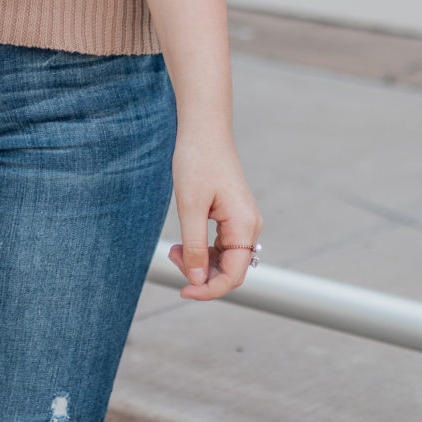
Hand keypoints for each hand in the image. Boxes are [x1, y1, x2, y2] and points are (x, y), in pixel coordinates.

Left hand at [165, 131, 260, 301]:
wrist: (204, 130)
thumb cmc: (196, 162)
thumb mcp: (189, 207)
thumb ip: (194, 246)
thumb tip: (198, 280)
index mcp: (244, 226)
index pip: (232, 276)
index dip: (208, 290)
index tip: (182, 291)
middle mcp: (250, 227)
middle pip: (230, 271)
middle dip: (201, 275)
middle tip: (171, 257)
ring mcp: (244, 222)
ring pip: (225, 260)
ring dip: (199, 263)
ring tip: (172, 249)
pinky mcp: (234, 217)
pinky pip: (222, 246)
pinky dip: (202, 250)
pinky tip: (181, 244)